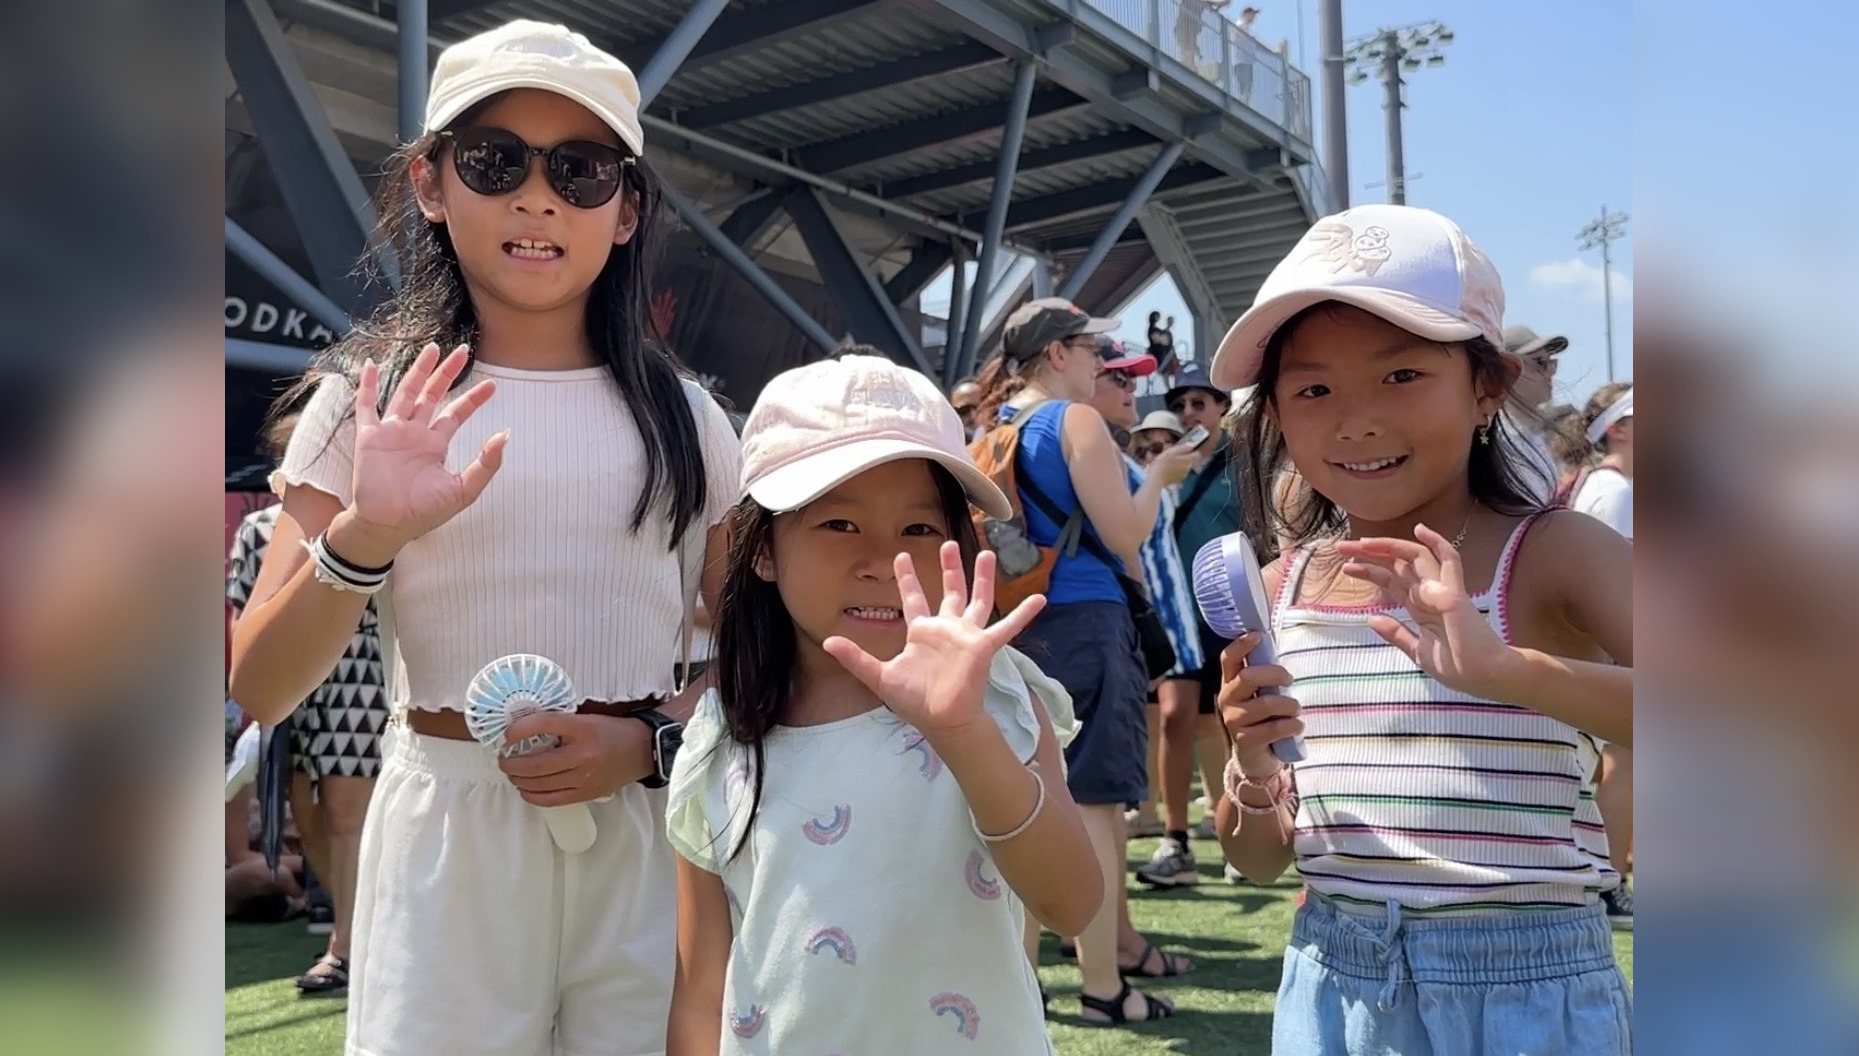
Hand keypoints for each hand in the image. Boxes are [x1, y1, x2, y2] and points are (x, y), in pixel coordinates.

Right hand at [349, 344, 506, 549]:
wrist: (388, 525)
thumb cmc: (423, 512)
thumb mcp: (464, 489)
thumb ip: (486, 464)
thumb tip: (505, 436)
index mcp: (435, 443)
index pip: (457, 413)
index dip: (474, 399)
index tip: (493, 385)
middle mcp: (414, 433)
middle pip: (433, 394)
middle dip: (447, 373)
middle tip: (463, 350)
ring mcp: (391, 431)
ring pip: (406, 392)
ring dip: (418, 370)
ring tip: (432, 349)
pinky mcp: (370, 436)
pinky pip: (367, 406)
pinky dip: (369, 386)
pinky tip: (373, 366)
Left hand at [497, 711, 650, 806]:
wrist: (643, 750)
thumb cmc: (612, 731)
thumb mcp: (587, 719)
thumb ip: (559, 724)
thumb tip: (524, 729)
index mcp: (583, 728)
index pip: (544, 725)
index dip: (519, 730)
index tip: (506, 736)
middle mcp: (583, 755)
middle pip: (536, 763)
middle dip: (511, 763)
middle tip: (503, 760)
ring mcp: (585, 778)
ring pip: (541, 783)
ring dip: (519, 780)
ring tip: (511, 774)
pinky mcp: (587, 794)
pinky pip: (552, 800)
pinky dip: (533, 796)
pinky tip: (525, 790)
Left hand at [822, 542, 1045, 736]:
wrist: (941, 720)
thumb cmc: (914, 701)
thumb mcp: (879, 677)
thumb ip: (855, 658)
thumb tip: (827, 640)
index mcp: (922, 633)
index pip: (913, 599)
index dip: (907, 578)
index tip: (900, 555)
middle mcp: (946, 629)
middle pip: (949, 591)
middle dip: (948, 568)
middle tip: (948, 542)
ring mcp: (967, 635)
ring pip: (978, 599)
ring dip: (983, 578)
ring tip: (988, 553)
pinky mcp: (984, 646)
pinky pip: (1007, 627)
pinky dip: (1024, 614)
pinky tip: (1040, 599)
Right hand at [1147, 440, 1198, 486]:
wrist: (1157, 480)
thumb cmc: (1163, 464)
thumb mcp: (1172, 452)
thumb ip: (1183, 448)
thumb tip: (1192, 444)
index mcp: (1188, 460)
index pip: (1197, 454)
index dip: (1193, 451)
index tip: (1186, 449)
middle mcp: (1188, 468)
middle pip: (1190, 461)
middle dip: (1184, 457)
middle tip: (1174, 454)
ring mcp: (1183, 475)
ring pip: (1184, 467)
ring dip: (1179, 464)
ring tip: (1169, 462)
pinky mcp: (1178, 480)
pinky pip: (1179, 473)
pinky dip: (1175, 470)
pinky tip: (1167, 469)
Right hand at [1216, 633, 1301, 774]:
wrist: (1256, 759)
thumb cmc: (1263, 719)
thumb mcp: (1261, 694)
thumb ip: (1265, 676)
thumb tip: (1277, 647)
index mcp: (1230, 683)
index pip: (1228, 659)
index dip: (1240, 646)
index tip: (1257, 636)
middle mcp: (1227, 699)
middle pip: (1248, 677)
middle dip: (1275, 674)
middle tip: (1289, 680)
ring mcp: (1233, 720)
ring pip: (1266, 703)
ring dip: (1289, 704)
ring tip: (1296, 709)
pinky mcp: (1245, 740)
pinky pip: (1274, 728)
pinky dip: (1292, 725)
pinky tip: (1297, 726)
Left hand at [1337, 524, 1517, 699]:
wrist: (1489, 678)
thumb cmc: (1460, 668)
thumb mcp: (1419, 652)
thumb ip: (1397, 634)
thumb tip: (1372, 619)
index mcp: (1422, 607)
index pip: (1392, 581)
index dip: (1369, 571)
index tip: (1346, 567)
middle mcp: (1430, 594)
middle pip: (1397, 565)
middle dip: (1369, 555)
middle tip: (1341, 548)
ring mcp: (1444, 591)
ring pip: (1414, 558)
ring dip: (1387, 547)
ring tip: (1361, 542)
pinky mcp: (1455, 594)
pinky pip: (1449, 562)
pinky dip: (1436, 543)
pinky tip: (1420, 530)